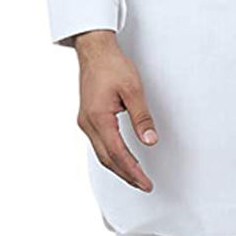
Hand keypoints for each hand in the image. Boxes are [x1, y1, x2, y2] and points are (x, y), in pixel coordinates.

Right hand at [75, 30, 157, 190]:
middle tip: (144, 185)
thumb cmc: (112, 65)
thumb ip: (142, 117)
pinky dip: (111, 154)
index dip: (133, 171)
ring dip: (119, 166)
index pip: (118, 154)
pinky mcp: (88, 117)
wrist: (95, 50)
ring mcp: (85, 121)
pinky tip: (121, 157)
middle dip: (126, 174)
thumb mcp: (133, 90)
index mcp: (98, 118)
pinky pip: (99, 143)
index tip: (145, 182)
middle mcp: (88, 123)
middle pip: (107, 159)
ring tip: (136, 176)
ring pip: (102, 153)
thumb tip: (150, 140)